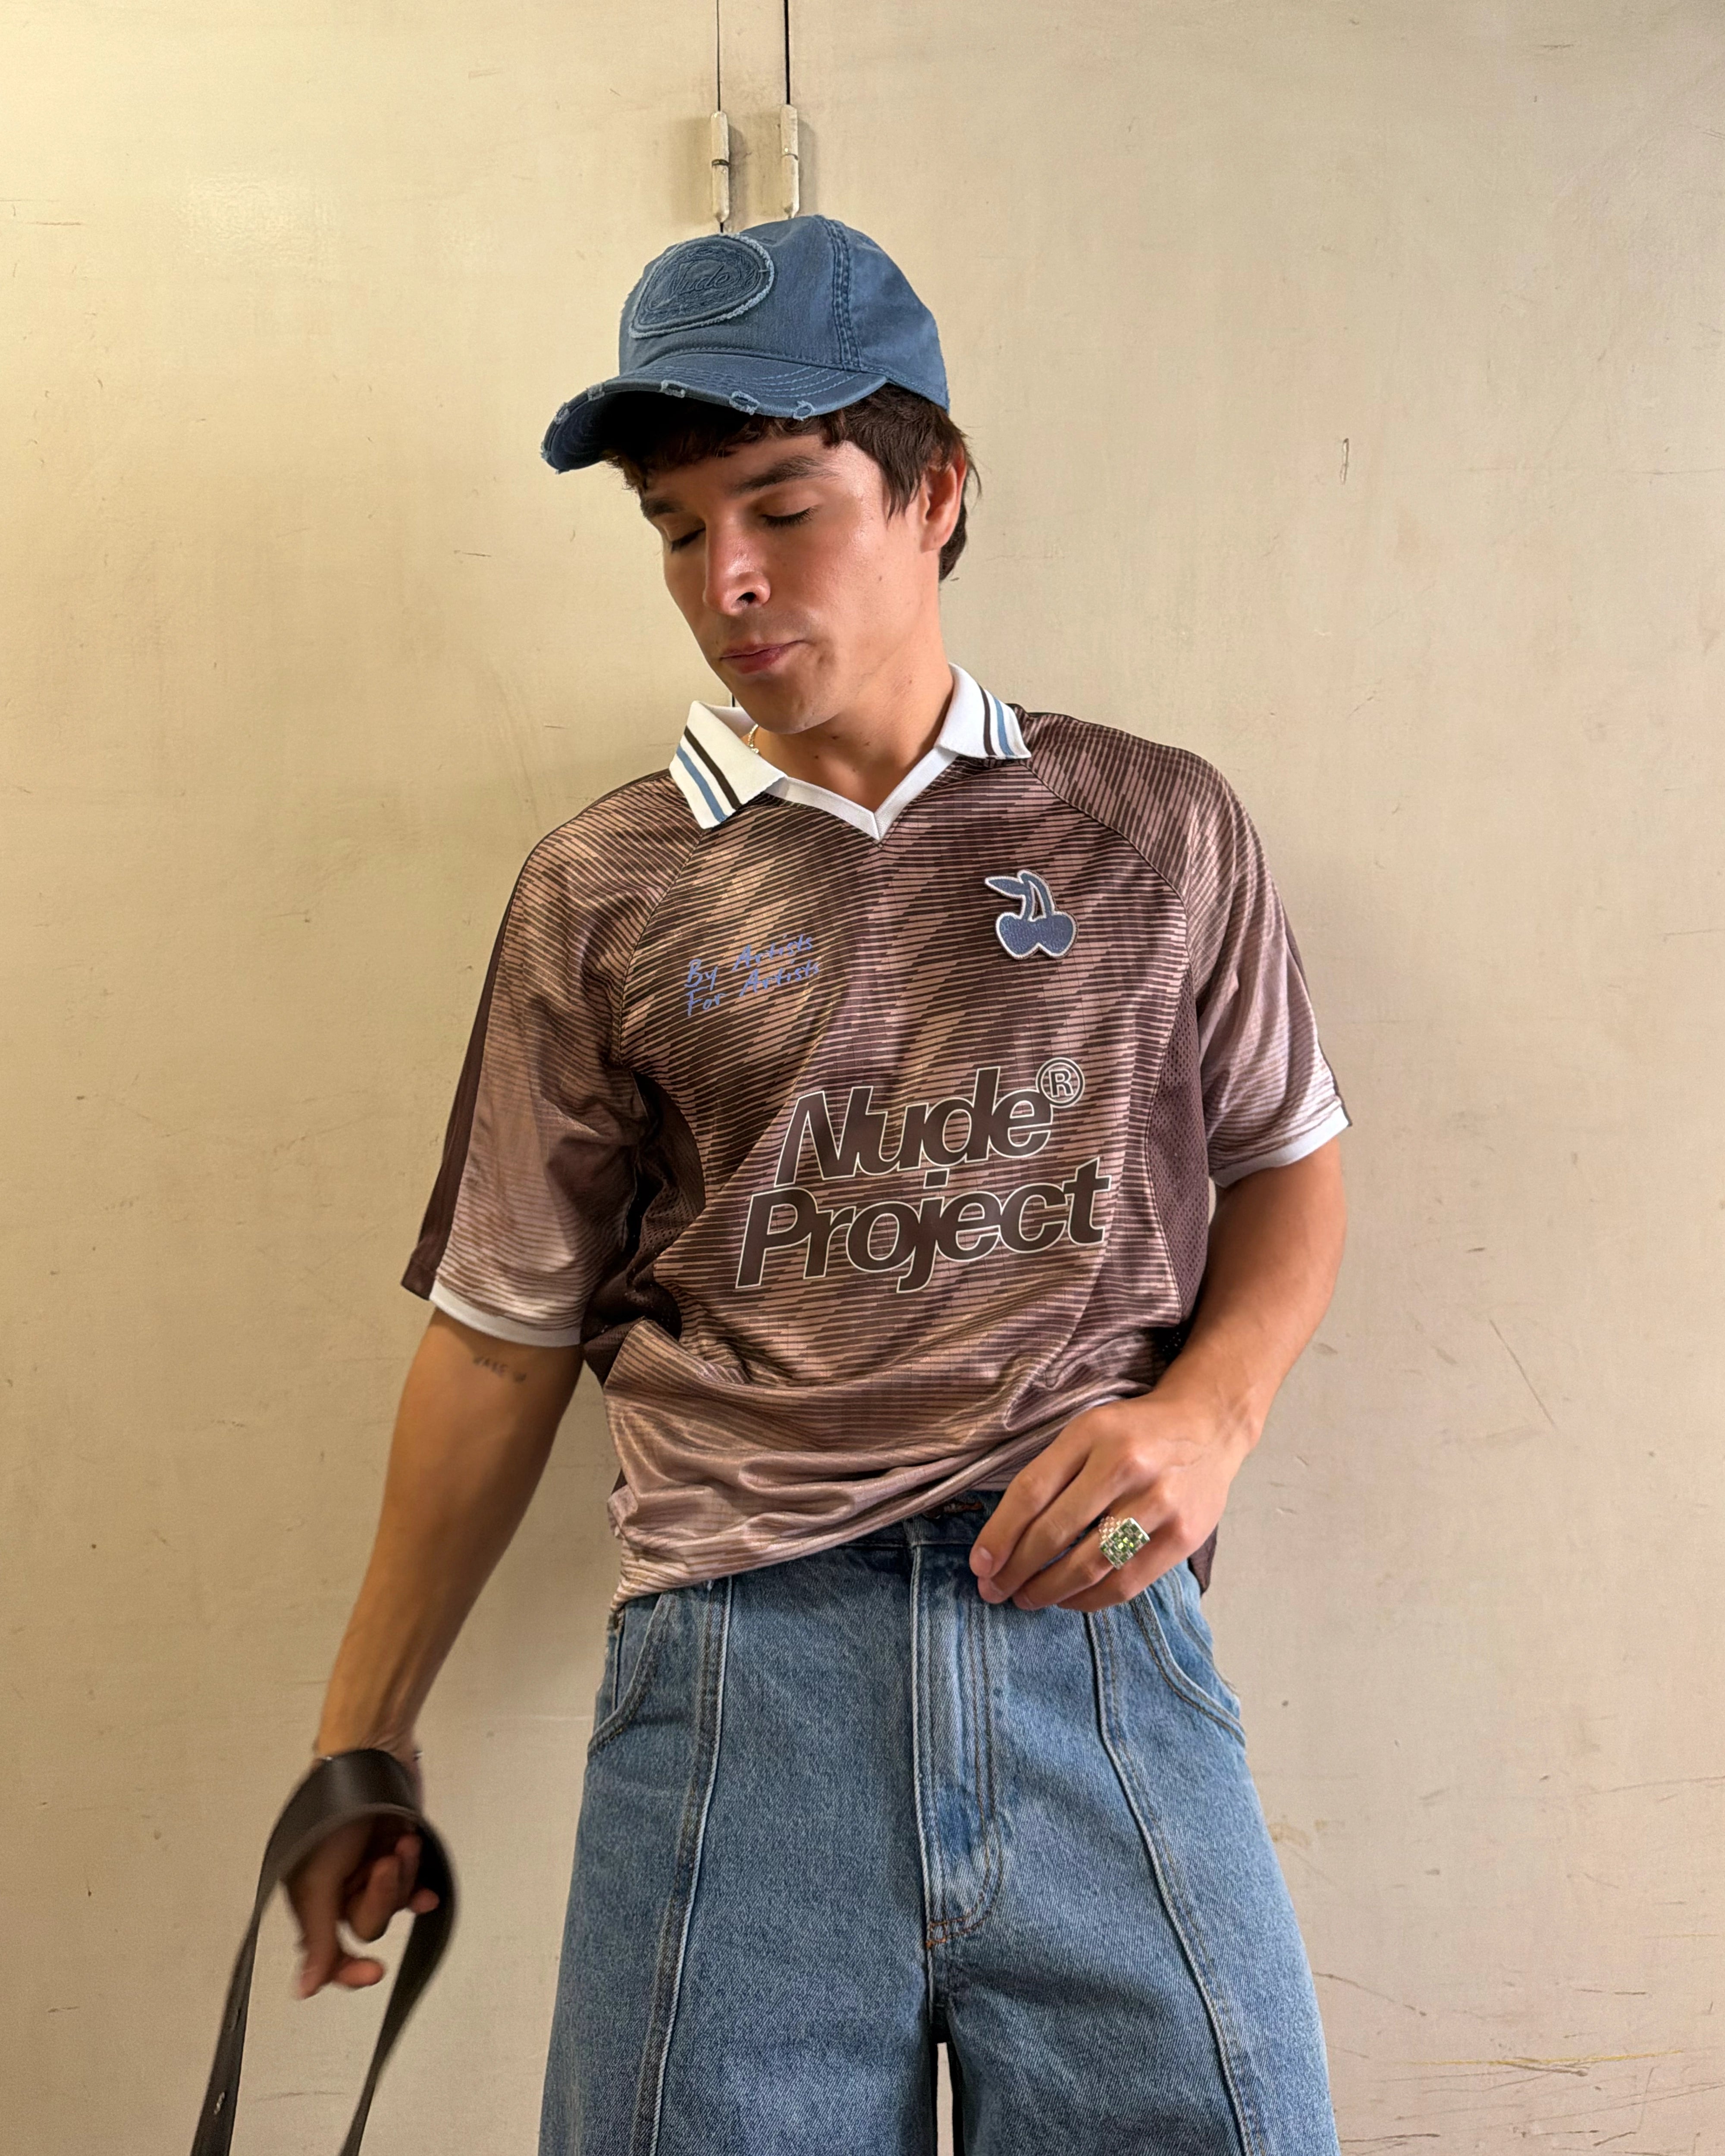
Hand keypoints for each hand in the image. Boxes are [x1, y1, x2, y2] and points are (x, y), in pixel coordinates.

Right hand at [285, 1753, 439, 1998]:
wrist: (374, 1756)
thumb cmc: (336, 1808)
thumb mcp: (319, 1878)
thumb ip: (317, 1935)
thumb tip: (305, 1989)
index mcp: (310, 1896)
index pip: (326, 1953)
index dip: (347, 1970)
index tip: (374, 1973)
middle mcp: (338, 1889)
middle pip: (365, 1925)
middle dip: (381, 1896)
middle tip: (385, 1864)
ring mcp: (369, 1872)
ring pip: (391, 1905)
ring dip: (401, 1877)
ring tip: (401, 1843)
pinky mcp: (397, 1856)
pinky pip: (412, 1888)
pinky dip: (418, 1884)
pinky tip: (424, 1880)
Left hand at [968, 1389, 1250, 1612]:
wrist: (1209, 1425)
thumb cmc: (1135, 1432)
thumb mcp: (1088, 1430)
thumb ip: (1050, 1473)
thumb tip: (1004, 1538)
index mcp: (1092, 1434)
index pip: (1031, 1492)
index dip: (999, 1535)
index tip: (979, 1565)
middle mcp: (1126, 1466)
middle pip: (1055, 1532)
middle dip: (1016, 1570)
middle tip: (994, 1590)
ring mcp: (1158, 1503)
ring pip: (1088, 1565)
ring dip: (1047, 1591)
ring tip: (1025, 1598)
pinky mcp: (1182, 1536)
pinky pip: (1124, 1582)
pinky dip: (1088, 1599)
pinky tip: (1067, 1599)